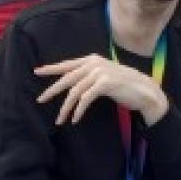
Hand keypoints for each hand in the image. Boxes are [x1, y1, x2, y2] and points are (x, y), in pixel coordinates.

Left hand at [36, 55, 168, 125]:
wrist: (143, 90)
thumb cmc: (122, 85)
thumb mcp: (102, 76)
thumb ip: (88, 75)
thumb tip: (69, 82)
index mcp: (92, 60)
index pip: (67, 64)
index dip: (51, 68)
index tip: (37, 72)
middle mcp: (94, 63)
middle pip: (67, 78)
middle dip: (52, 90)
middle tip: (40, 100)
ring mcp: (100, 72)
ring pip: (75, 91)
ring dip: (66, 107)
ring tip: (60, 120)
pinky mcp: (106, 83)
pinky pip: (86, 98)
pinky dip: (78, 110)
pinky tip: (75, 119)